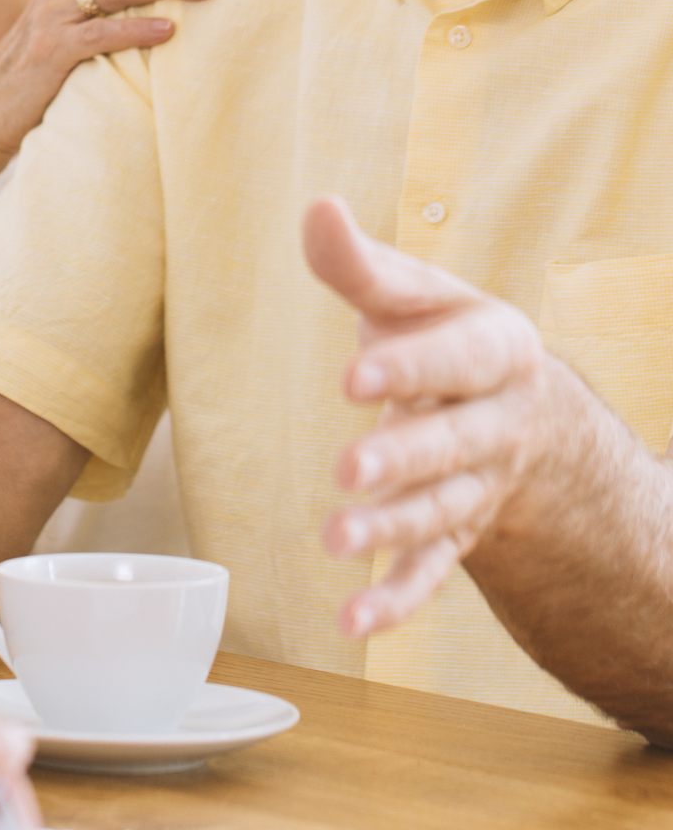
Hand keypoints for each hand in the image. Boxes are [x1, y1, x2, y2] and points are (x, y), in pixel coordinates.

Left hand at [302, 195, 583, 636]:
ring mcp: (481, 485)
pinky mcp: (457, 533)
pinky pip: (433, 574)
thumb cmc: (442, 335)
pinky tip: (353, 623)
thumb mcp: (412, 295)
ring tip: (337, 540)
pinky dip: (396, 600)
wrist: (514, 407)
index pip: (455, 360)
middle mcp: (499, 423)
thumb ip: (359, 263)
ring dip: (392, 528)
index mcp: (497, 350)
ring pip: (442, 512)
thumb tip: (315, 206)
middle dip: (405, 459)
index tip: (353, 374)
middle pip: (453, 445)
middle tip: (350, 469)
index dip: (409, 368)